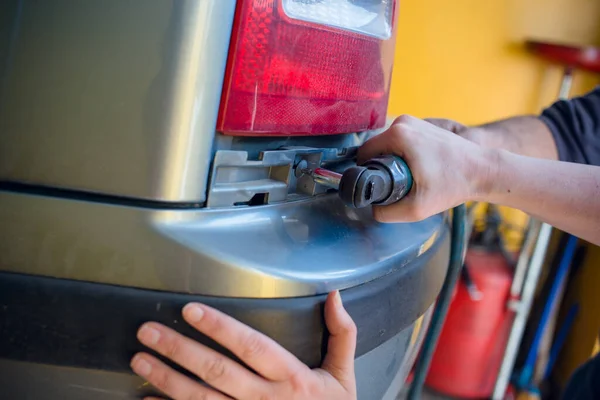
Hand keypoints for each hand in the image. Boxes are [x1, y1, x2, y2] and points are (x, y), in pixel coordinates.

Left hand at [131, 291, 356, 399]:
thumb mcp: (344, 375)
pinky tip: (147, 399)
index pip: (251, 346)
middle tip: (149, 331)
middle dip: (180, 350)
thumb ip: (342, 334)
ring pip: (201, 399)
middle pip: (217, 371)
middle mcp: (265, 399)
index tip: (192, 310)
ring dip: (167, 379)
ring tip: (140, 359)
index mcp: (291, 378)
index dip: (221, 328)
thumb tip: (335, 297)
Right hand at [359, 115, 492, 222]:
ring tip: (412, 177)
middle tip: (400, 185)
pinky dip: (403, 156)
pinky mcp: (421, 124)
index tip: (380, 187)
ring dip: (393, 163)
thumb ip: (386, 212)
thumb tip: (372, 207)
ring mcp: (413, 121)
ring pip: (387, 146)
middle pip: (375, 149)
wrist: (483, 170)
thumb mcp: (416, 208)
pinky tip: (419, 168)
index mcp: (397, 135)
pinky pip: (399, 142)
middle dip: (382, 168)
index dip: (366, 173)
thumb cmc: (453, 185)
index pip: (364, 154)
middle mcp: (403, 122)